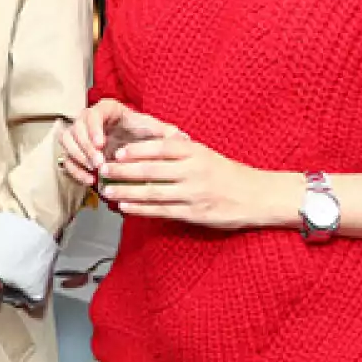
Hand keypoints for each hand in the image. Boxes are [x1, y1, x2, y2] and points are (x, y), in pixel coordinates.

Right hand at [57, 99, 185, 187]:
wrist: (135, 146)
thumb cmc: (144, 135)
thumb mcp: (157, 132)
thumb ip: (167, 133)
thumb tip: (183, 137)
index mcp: (108, 109)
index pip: (94, 112)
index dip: (93, 127)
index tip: (101, 143)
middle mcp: (91, 119)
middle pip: (77, 126)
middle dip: (86, 147)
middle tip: (99, 163)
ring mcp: (81, 134)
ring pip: (68, 140)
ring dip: (78, 156)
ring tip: (94, 172)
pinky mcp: (77, 150)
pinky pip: (67, 157)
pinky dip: (75, 169)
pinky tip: (89, 180)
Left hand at [101, 132, 274, 229]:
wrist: (257, 196)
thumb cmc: (228, 173)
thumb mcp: (206, 154)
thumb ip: (180, 152)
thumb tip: (148, 150)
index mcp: (195, 152)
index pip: (159, 148)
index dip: (136, 150)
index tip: (118, 152)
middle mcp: (193, 171)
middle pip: (151, 170)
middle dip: (123, 170)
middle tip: (104, 169)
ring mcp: (193, 193)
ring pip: (152, 192)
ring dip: (126, 191)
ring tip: (107, 190)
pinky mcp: (194, 213)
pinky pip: (162, 211)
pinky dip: (141, 208)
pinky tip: (125, 206)